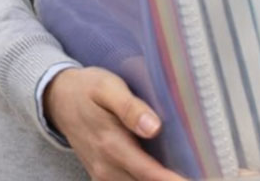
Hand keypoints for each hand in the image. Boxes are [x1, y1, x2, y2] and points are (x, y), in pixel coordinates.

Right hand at [44, 66, 188, 180]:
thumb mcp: (106, 87)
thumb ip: (129, 107)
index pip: (149, 173)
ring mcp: (104, 175)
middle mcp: (107, 166)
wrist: (57, 99)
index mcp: (111, 144)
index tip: (196, 180)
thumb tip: (153, 127)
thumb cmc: (87, 89)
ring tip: (185, 174)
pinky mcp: (103, 176)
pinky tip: (165, 174)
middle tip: (202, 175)